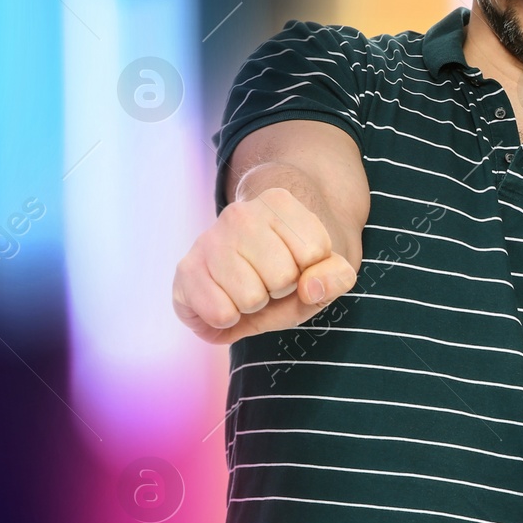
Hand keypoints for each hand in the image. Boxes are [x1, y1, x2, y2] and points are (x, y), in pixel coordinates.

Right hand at [172, 187, 358, 343]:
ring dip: (255, 305)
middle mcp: (239, 214)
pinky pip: (220, 313)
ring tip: (248, 287)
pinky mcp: (186, 270)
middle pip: (282, 276)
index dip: (311, 268)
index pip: (315, 251)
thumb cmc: (291, 267)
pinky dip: (229, 319)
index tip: (298, 261)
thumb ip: (337, 276)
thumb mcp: (325, 271)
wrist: (247, 269)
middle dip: (282, 289)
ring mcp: (208, 240)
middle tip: (270, 278)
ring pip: (251, 297)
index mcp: (279, 203)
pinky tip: (226, 298)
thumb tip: (310, 288)